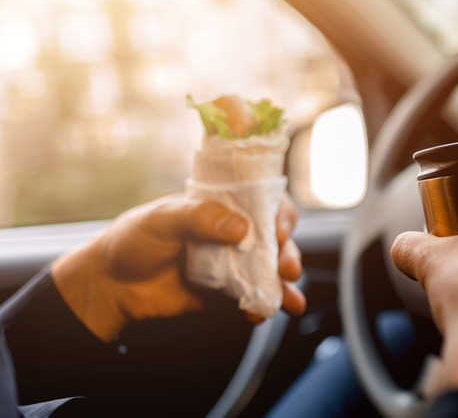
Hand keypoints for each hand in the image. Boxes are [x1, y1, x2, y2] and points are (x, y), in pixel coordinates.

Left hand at [52, 193, 305, 341]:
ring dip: (284, 285)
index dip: (279, 214)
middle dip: (288, 254)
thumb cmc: (132, 241)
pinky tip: (261, 314)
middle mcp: (232, 233)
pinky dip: (262, 307)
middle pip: (274, 239)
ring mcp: (231, 264)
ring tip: (289, 300)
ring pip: (269, 271)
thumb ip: (198, 218)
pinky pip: (252, 298)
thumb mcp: (161, 219)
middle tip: (286, 268)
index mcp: (221, 206)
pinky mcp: (224, 293)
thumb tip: (240, 227)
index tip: (279, 231)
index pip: (262, 202)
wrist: (110, 287)